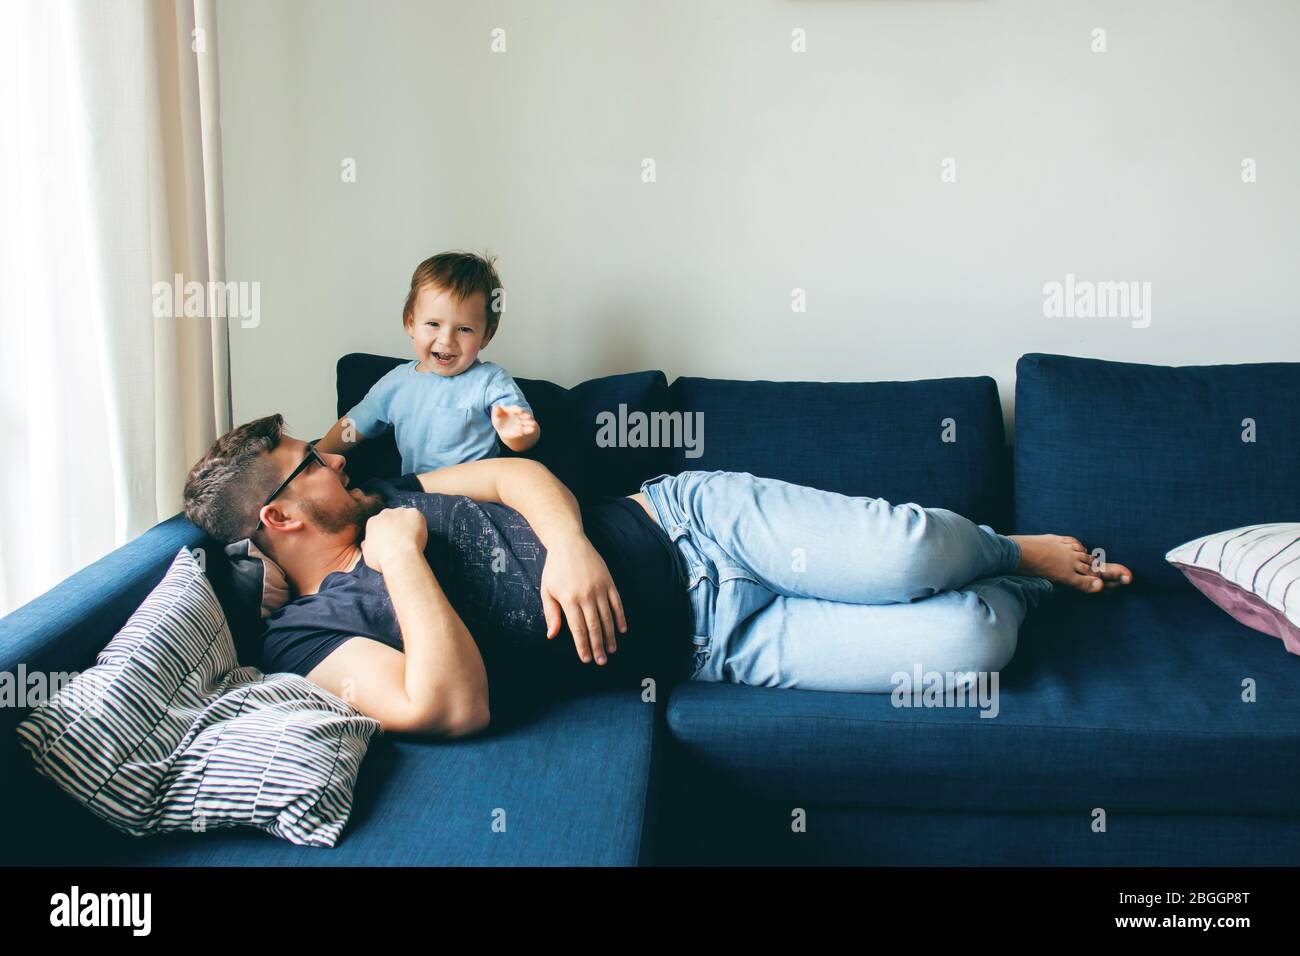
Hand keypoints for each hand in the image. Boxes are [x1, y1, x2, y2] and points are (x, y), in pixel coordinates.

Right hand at [360, 507, 426, 573]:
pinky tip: (418, 535)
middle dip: (396, 526)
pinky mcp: (413, 513)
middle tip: (402, 540)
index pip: (380, 523)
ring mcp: (400, 512)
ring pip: (405, 516)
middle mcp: (385, 513)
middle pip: (392, 517)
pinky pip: (417, 516)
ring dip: (408, 525)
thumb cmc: (383, 560)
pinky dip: (419, 524)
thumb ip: (367, 546)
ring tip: (411, 539)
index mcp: (372, 522)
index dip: (387, 532)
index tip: (392, 540)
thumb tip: (365, 543)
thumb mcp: (367, 556)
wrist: (400, 558)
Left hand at [491, 404, 538, 442]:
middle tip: (528, 417)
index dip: (517, 410)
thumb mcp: (496, 416)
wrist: (504, 430)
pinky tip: (532, 430)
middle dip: (526, 416)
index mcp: (512, 410)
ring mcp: (522, 423)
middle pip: (524, 415)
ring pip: (527, 422)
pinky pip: (527, 430)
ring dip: (530, 423)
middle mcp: (519, 416)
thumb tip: (497, 406)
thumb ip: (496, 411)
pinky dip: (529, 430)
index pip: (515, 409)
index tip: (520, 411)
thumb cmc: (499, 421)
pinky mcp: (523, 430)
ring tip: (532, 425)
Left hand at [539, 537, 627, 664]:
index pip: (578, 629)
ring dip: (610, 635)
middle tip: (602, 661)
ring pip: (607, 617)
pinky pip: (617, 603)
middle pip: (594, 626)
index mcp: (569, 599)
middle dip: (598, 646)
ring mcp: (600, 589)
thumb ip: (551, 614)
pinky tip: (622, 629)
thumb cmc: (555, 568)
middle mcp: (586, 595)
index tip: (586, 659)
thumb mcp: (547, 590)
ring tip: (612, 649)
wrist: (569, 543)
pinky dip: (620, 617)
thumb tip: (552, 635)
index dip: (583, 646)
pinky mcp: (609, 582)